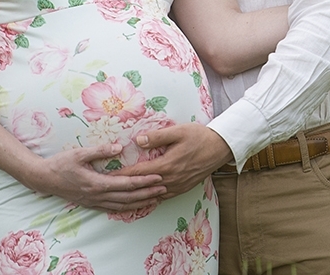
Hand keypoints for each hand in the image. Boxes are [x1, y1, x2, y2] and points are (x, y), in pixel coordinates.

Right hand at [26, 143, 167, 213]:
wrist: (43, 179)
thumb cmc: (61, 163)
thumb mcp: (79, 153)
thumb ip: (99, 150)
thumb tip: (119, 147)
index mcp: (97, 183)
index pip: (126, 184)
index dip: (144, 181)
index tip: (159, 177)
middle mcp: (97, 195)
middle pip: (128, 197)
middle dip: (148, 193)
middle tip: (165, 188)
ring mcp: (94, 202)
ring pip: (122, 206)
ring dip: (140, 203)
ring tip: (156, 198)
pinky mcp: (91, 204)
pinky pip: (113, 209)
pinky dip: (127, 208)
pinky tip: (135, 205)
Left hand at [111, 123, 231, 199]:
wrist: (221, 147)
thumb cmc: (200, 136)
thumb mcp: (179, 131)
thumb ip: (157, 137)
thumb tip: (138, 140)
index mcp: (166, 165)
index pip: (138, 173)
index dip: (121, 175)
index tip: (107, 176)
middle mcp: (171, 179)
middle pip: (142, 186)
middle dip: (125, 187)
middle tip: (109, 188)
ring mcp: (178, 186)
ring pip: (153, 195)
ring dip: (137, 196)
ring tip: (123, 197)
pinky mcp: (184, 188)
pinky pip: (164, 197)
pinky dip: (152, 198)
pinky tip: (146, 198)